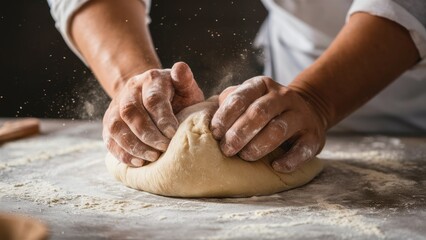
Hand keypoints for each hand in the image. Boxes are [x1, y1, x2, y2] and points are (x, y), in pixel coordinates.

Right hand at [103, 62, 203, 166]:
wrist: (152, 96)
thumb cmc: (176, 96)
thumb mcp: (184, 86)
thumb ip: (185, 79)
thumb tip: (181, 68)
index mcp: (150, 79)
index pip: (153, 99)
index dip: (162, 117)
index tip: (173, 133)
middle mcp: (130, 91)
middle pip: (131, 112)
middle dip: (148, 134)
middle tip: (164, 149)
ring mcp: (116, 107)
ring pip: (117, 127)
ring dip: (134, 145)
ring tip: (152, 158)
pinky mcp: (109, 124)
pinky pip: (109, 140)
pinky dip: (122, 153)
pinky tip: (138, 162)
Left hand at [210, 76, 325, 172]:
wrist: (307, 110)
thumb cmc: (265, 109)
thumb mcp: (248, 98)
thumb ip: (229, 103)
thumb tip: (204, 118)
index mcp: (261, 85)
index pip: (241, 97)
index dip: (225, 116)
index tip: (215, 133)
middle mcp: (282, 96)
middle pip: (258, 113)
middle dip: (239, 133)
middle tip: (226, 150)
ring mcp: (300, 115)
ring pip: (278, 130)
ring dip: (258, 146)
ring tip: (246, 157)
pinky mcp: (313, 135)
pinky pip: (302, 148)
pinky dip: (288, 160)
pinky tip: (275, 166)